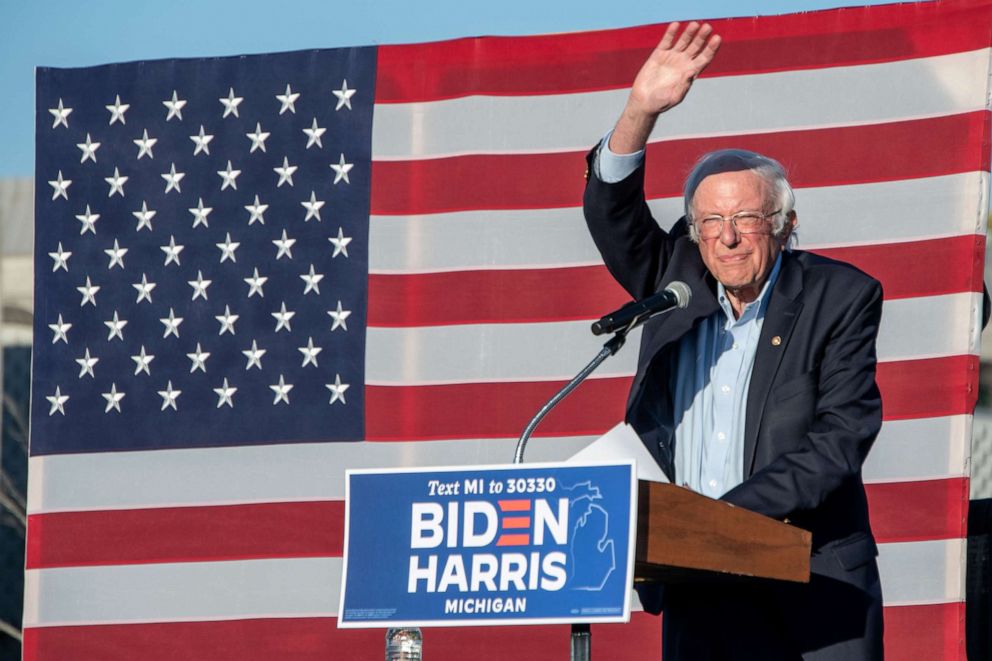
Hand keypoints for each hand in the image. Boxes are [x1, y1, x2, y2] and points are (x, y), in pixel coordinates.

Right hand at [610, 22, 720, 153]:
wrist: (643, 102)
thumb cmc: (661, 103)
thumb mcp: (674, 97)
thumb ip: (684, 85)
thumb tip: (692, 71)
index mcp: (690, 72)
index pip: (704, 57)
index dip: (711, 48)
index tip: (717, 38)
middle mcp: (683, 63)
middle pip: (696, 46)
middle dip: (702, 37)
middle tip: (707, 27)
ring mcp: (671, 57)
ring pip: (683, 41)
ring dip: (689, 32)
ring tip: (694, 24)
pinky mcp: (659, 55)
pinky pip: (666, 41)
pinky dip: (671, 33)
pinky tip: (676, 25)